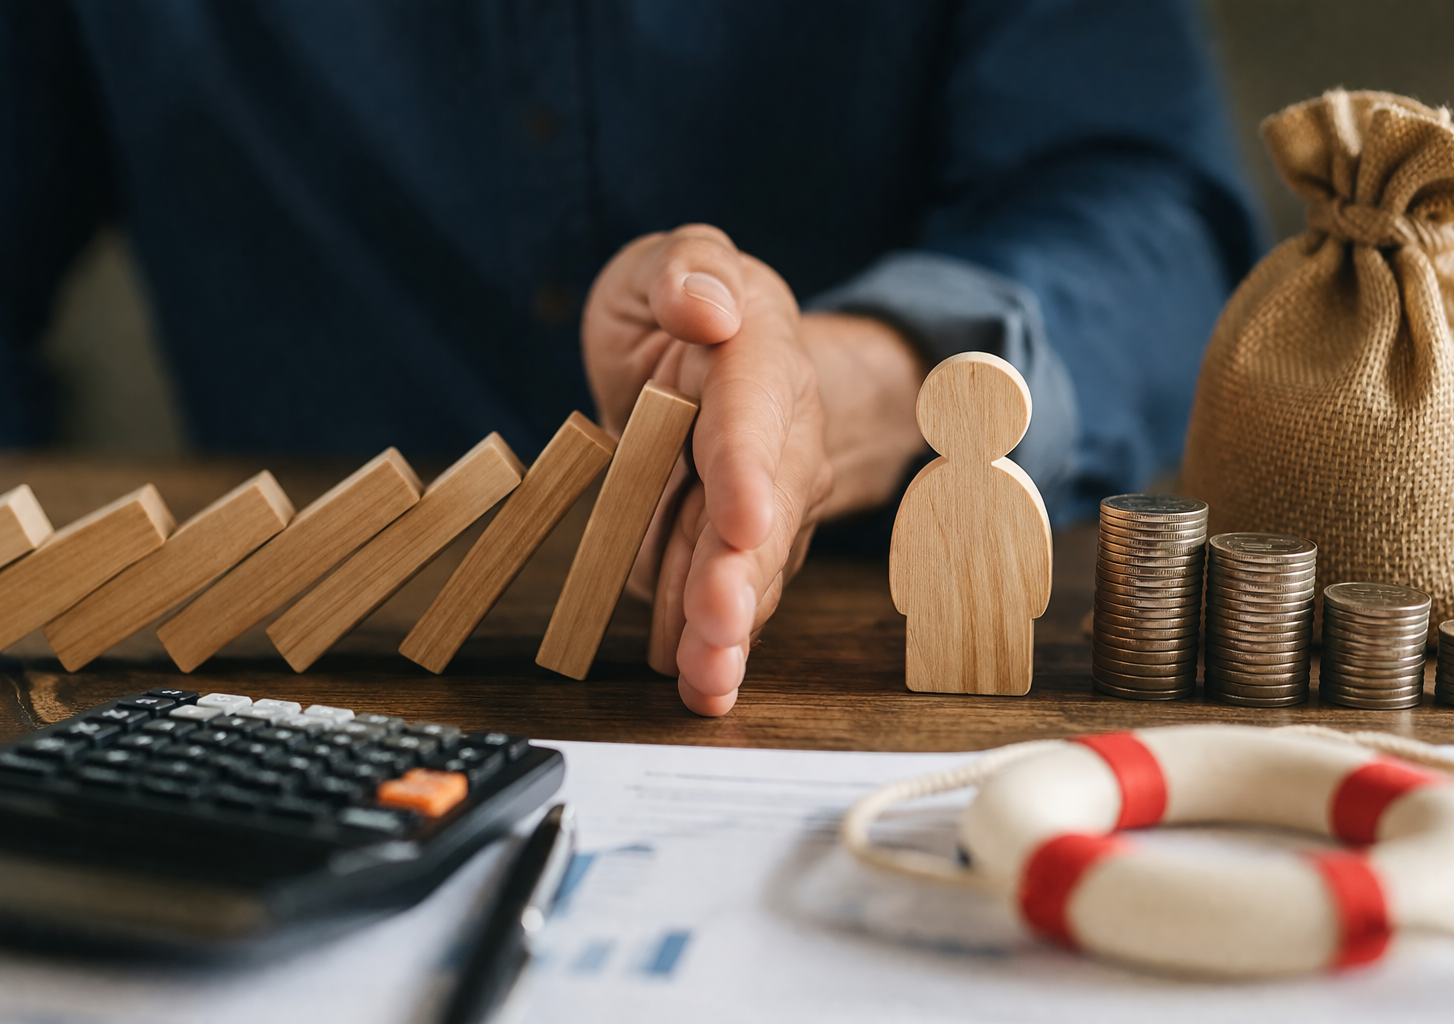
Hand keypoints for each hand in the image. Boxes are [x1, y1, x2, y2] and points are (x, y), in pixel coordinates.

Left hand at [583, 225, 924, 715]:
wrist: (722, 354)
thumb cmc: (691, 302)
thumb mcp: (675, 260)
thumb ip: (685, 267)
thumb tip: (702, 303)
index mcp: (758, 358)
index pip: (755, 415)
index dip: (749, 470)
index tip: (745, 523)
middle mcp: (778, 437)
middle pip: (763, 514)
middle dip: (740, 576)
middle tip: (718, 629)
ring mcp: (768, 498)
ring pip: (751, 570)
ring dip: (728, 628)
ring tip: (705, 680)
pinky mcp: (745, 543)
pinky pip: (728, 590)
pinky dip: (711, 637)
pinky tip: (698, 679)